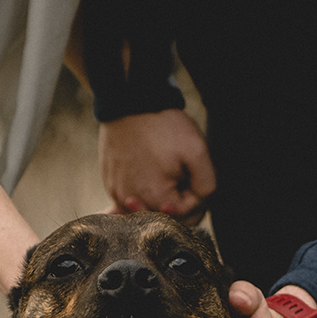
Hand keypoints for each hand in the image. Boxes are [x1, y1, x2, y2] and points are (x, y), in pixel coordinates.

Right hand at [100, 109, 215, 221]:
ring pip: (148, 209)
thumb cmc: (164, 125)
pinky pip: (130, 200)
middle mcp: (132, 204)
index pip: (188, 216)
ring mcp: (117, 194)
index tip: (193, 174)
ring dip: (160, 197)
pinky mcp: (110, 183)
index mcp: (157, 201)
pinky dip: (142, 192)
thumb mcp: (197, 152)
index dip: (197, 196)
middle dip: (178, 199)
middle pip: (166, 216)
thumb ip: (206, 186)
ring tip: (163, 169)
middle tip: (180, 171)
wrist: (129, 101)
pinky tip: (148, 174)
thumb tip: (199, 205)